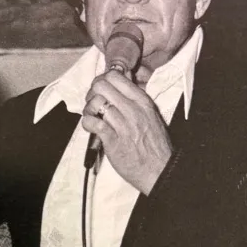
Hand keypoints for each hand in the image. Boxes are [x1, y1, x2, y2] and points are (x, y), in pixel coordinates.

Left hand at [82, 71, 172, 193]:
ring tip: (93, 117)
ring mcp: (123, 125)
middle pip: (102, 85)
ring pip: (95, 103)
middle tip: (94, 103)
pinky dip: (87, 123)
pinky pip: (92, 123)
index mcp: (142, 101)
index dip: (102, 80)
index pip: (116, 76)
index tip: (101, 91)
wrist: (160, 170)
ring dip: (88, 109)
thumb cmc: (154, 145)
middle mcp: (133, 110)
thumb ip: (135, 97)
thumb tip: (122, 78)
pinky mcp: (113, 141)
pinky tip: (91, 127)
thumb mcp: (150, 115)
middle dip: (92, 92)